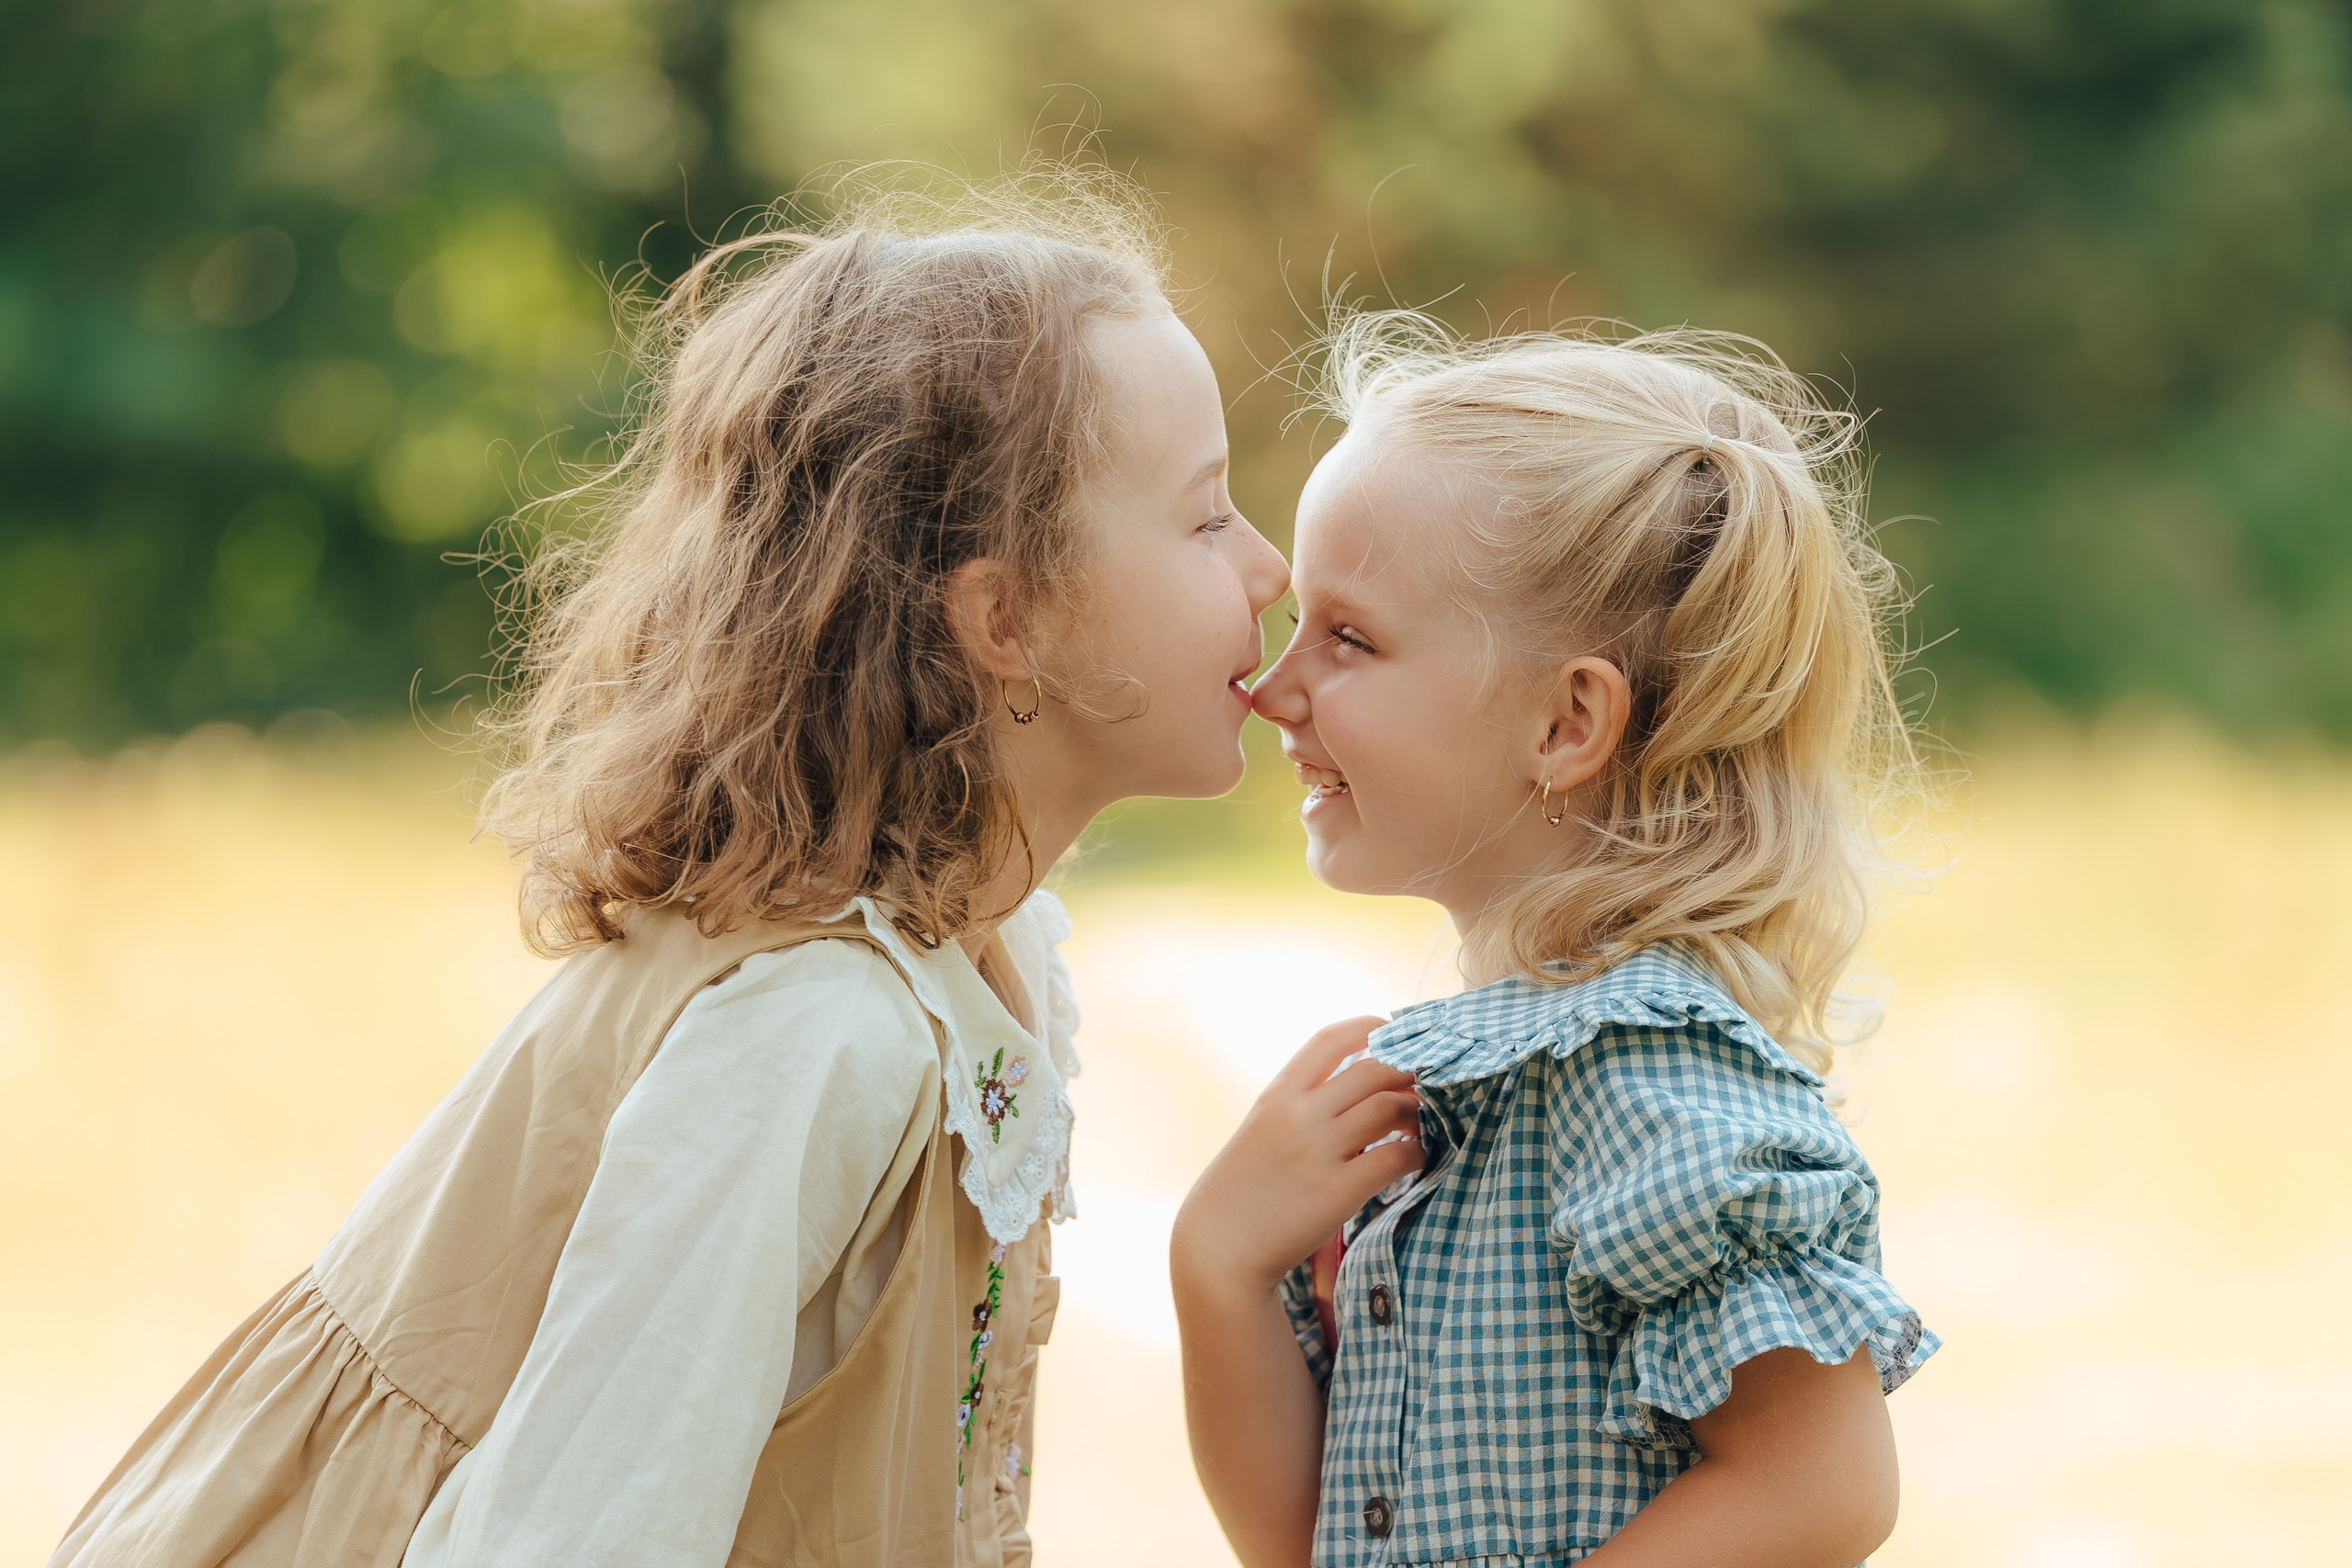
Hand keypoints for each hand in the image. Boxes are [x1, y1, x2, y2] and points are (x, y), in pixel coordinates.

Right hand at [1172, 1017, 1424, 1296]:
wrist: (1219, 1246)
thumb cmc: (1242, 1188)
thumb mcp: (1261, 1128)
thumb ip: (1299, 1104)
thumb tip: (1353, 1083)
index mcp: (1278, 1094)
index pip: (1329, 1039)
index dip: (1368, 1028)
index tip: (1392, 1032)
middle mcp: (1298, 1114)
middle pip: (1373, 1068)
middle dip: (1407, 1071)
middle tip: (1423, 1085)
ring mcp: (1318, 1151)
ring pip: (1389, 1106)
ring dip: (1416, 1110)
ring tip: (1420, 1124)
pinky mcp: (1337, 1191)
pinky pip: (1395, 1157)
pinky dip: (1416, 1152)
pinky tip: (1415, 1159)